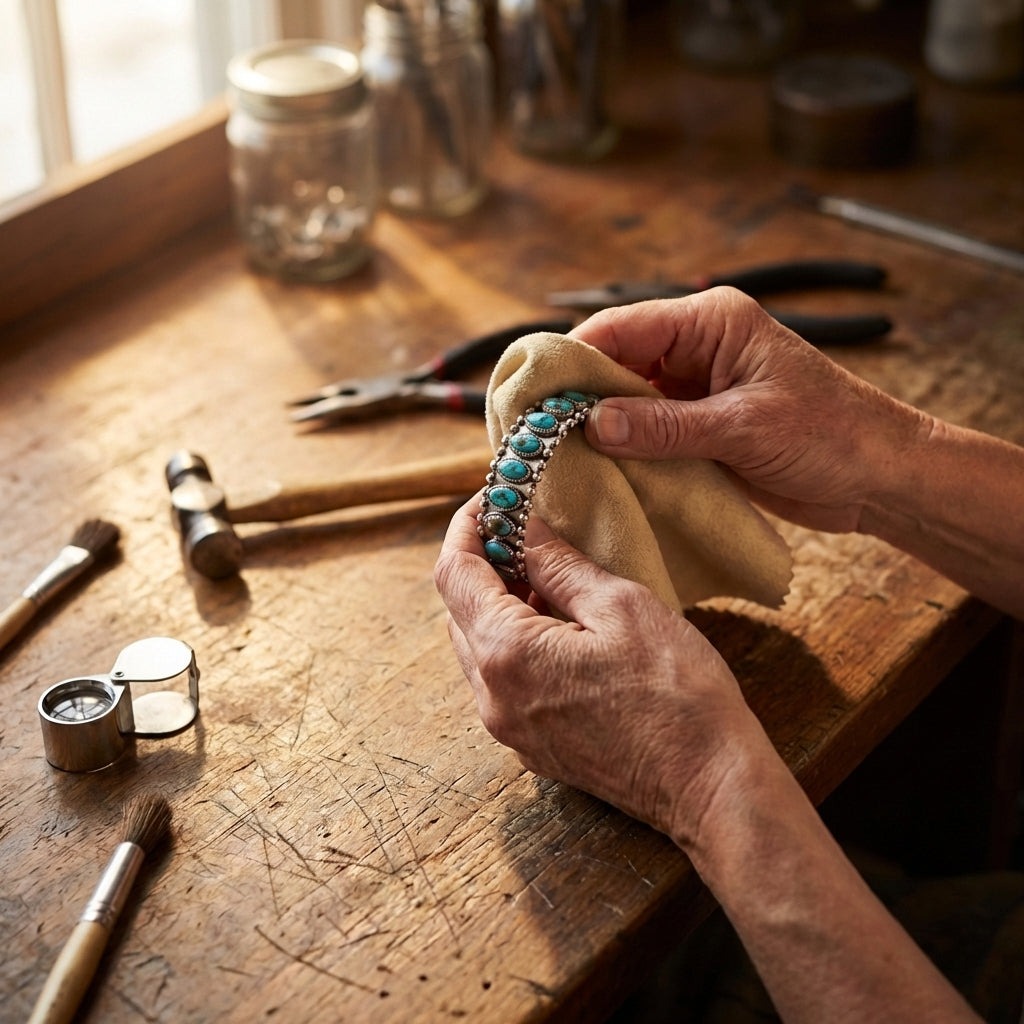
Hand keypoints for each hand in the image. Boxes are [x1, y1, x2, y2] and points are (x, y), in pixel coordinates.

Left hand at [434, 495, 772, 845]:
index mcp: (507, 653)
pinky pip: (501, 682)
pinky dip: (513, 644)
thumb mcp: (621, 606)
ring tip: (547, 577)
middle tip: (523, 532)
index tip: (491, 499)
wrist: (710, 787)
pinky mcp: (532, 747)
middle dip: (481, 564)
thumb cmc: (677, 694)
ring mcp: (509, 729)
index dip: (466, 527)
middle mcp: (492, 696)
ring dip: (497, 605)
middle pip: (457, 611)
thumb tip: (524, 529)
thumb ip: (559, 565)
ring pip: (476, 648)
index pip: (454, 573)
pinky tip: (559, 628)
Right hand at [571, 287, 930, 533]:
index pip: (623, 327)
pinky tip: (597, 471)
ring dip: (598, 426)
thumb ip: (665, 426)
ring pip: (625, 399)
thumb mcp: (744, 428)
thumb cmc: (832, 434)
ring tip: (557, 456)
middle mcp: (696, 348)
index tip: (534, 394)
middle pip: (615, 362)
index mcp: (712, 323)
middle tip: (535, 432)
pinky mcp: (697, 426)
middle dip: (579, 396)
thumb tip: (592, 424)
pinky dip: (622, 450)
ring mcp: (695, 389)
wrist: (879, 478)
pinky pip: (645, 431)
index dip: (574, 358)